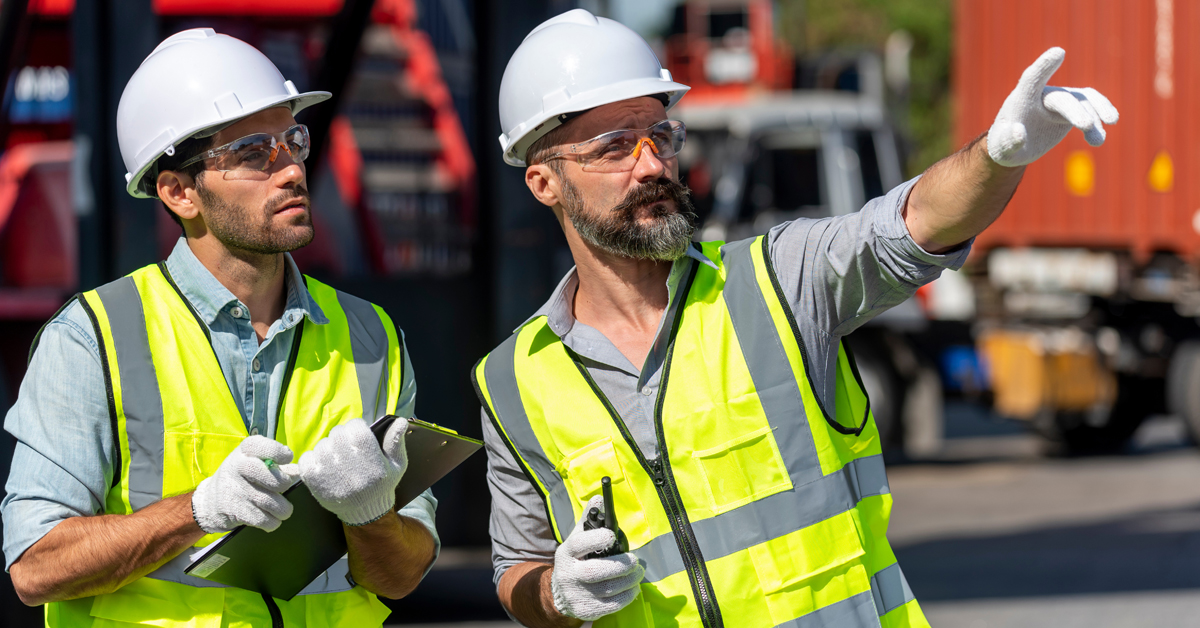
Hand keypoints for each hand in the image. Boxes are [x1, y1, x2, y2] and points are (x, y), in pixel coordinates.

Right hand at [191, 435, 299, 532]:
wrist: (211, 501)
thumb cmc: (243, 477)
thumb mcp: (256, 463)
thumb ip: (279, 466)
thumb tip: (298, 472)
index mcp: (245, 450)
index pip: (262, 447)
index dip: (278, 453)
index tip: (287, 458)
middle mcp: (238, 467)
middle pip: (272, 477)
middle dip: (284, 485)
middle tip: (283, 488)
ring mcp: (236, 490)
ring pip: (271, 502)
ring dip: (283, 509)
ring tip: (284, 509)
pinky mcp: (235, 510)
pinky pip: (264, 519)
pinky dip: (272, 522)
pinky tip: (271, 518)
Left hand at [295, 417, 407, 525]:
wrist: (366, 513)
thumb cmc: (382, 484)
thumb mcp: (397, 464)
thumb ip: (396, 441)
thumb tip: (401, 421)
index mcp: (369, 454)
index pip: (355, 426)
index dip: (357, 430)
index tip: (360, 440)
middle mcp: (348, 461)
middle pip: (337, 433)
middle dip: (343, 439)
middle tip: (348, 452)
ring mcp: (329, 470)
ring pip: (322, 445)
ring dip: (328, 450)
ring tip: (338, 463)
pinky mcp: (314, 480)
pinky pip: (306, 458)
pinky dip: (313, 460)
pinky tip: (324, 468)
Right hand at [551, 495, 643, 620]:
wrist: (559, 594)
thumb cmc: (575, 560)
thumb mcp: (576, 539)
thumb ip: (589, 519)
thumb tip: (600, 498)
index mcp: (566, 553)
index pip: (579, 544)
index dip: (596, 539)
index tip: (612, 536)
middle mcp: (568, 574)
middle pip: (595, 571)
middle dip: (620, 565)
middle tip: (635, 561)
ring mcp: (576, 594)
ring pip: (607, 589)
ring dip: (629, 581)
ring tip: (638, 572)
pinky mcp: (586, 610)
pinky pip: (611, 605)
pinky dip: (627, 596)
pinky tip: (633, 588)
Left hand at [987, 47, 1118, 166]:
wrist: (1016, 144)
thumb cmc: (1004, 143)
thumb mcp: (1001, 148)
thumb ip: (1007, 141)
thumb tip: (1019, 133)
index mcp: (1021, 99)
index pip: (1032, 78)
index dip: (1044, 66)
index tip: (1059, 52)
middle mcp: (1043, 95)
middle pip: (1061, 99)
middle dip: (1075, 111)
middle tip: (1086, 126)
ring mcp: (1060, 99)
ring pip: (1083, 101)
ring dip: (1095, 115)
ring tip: (1098, 141)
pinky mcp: (1073, 108)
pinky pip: (1092, 106)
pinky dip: (1101, 115)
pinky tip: (1104, 131)